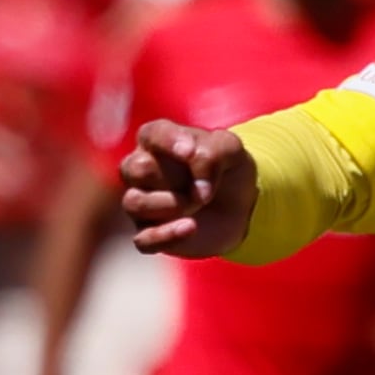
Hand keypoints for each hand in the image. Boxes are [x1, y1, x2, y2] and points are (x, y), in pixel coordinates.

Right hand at [121, 120, 256, 258]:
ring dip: (172, 205)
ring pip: (134, 202)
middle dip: (171, 178)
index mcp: (158, 140)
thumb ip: (212, 155)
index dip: (170, 142)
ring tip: (197, 204)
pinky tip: (191, 228)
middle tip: (199, 184)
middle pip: (134, 168)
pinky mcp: (149, 233)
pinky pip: (142, 239)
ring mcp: (142, 202)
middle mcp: (140, 169)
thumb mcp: (231, 151)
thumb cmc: (227, 170)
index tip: (192, 152)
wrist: (240, 207)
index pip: (150, 135)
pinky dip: (166, 235)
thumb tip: (198, 190)